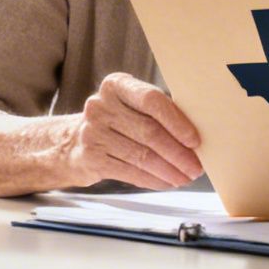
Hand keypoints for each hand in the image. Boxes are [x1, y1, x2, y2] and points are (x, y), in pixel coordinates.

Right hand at [69, 73, 203, 188]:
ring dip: (168, 170)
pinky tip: (166, 182)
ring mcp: (92, 132)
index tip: (195, 140)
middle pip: (149, 131)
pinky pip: (130, 171)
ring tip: (185, 177)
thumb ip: (157, 113)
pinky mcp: (90, 158)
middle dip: (177, 153)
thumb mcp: (130, 106)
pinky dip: (152, 179)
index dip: (176, 121)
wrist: (72, 142)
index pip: (151, 100)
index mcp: (116, 85)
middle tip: (195, 167)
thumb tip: (195, 138)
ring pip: (141, 155)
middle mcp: (100, 105)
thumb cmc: (116, 122)